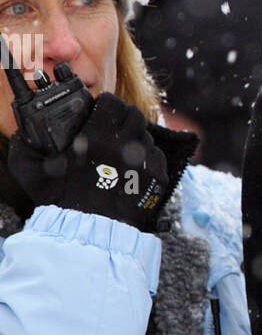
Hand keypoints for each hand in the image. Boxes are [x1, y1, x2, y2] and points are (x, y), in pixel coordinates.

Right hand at [8, 93, 168, 230]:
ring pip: (146, 136)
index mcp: (98, 136)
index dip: (105, 106)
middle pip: (134, 115)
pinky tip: (131, 173)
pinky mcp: (158, 177)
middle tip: (112, 132)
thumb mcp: (34, 171)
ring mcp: (145, 161)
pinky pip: (157, 158)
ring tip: (120, 157)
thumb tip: (31, 131)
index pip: (112, 102)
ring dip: (134, 141)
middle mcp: (126, 145)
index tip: (100, 115)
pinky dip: (146, 162)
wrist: (91, 233)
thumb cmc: (63, 202)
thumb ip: (29, 145)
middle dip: (123, 120)